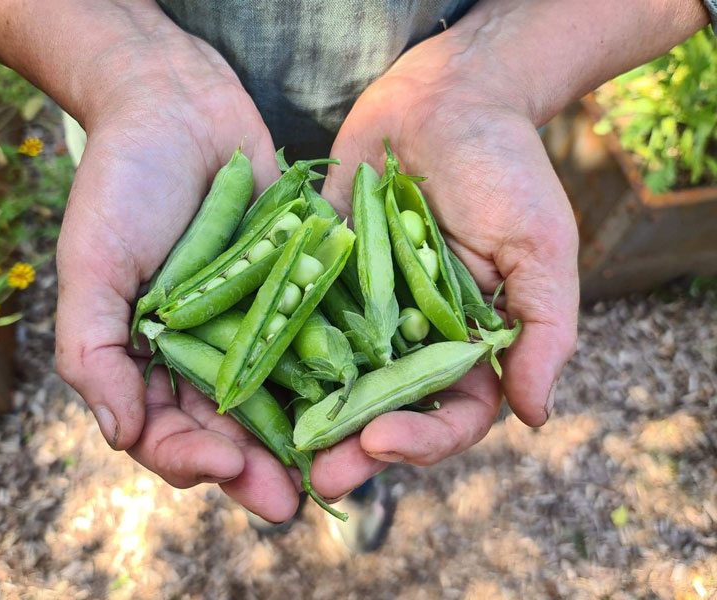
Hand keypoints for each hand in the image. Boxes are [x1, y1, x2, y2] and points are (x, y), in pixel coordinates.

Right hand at [53, 19, 300, 521]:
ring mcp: (256, 323)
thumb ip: (94, 350)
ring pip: (282, 395)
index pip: (166, 428)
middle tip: (288, 502)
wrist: (179, 108)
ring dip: (305, 435)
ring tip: (334, 468)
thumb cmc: (122, 185)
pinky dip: (339, 369)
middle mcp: (206, 351)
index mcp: (150, 358)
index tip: (222, 466)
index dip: (191, 457)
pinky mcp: (298, 290)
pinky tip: (365, 396)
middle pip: (231, 428)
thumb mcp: (92, 266)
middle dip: (257, 467)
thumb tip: (117, 432)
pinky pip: (319, 337)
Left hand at [315, 24, 579, 499]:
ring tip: (275, 452)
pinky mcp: (321, 280)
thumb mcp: (539, 245)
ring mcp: (363, 313)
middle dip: (353, 448)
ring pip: (333, 381)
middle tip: (318, 479)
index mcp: (469, 344)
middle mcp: (413, 339)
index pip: (451, 414)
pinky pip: (296, 322)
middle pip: (384, 411)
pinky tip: (244, 381)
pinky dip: (274, 354)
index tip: (381, 444)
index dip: (421, 441)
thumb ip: (544, 329)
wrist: (445, 100)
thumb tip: (537, 415)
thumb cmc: (506, 168)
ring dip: (306, 418)